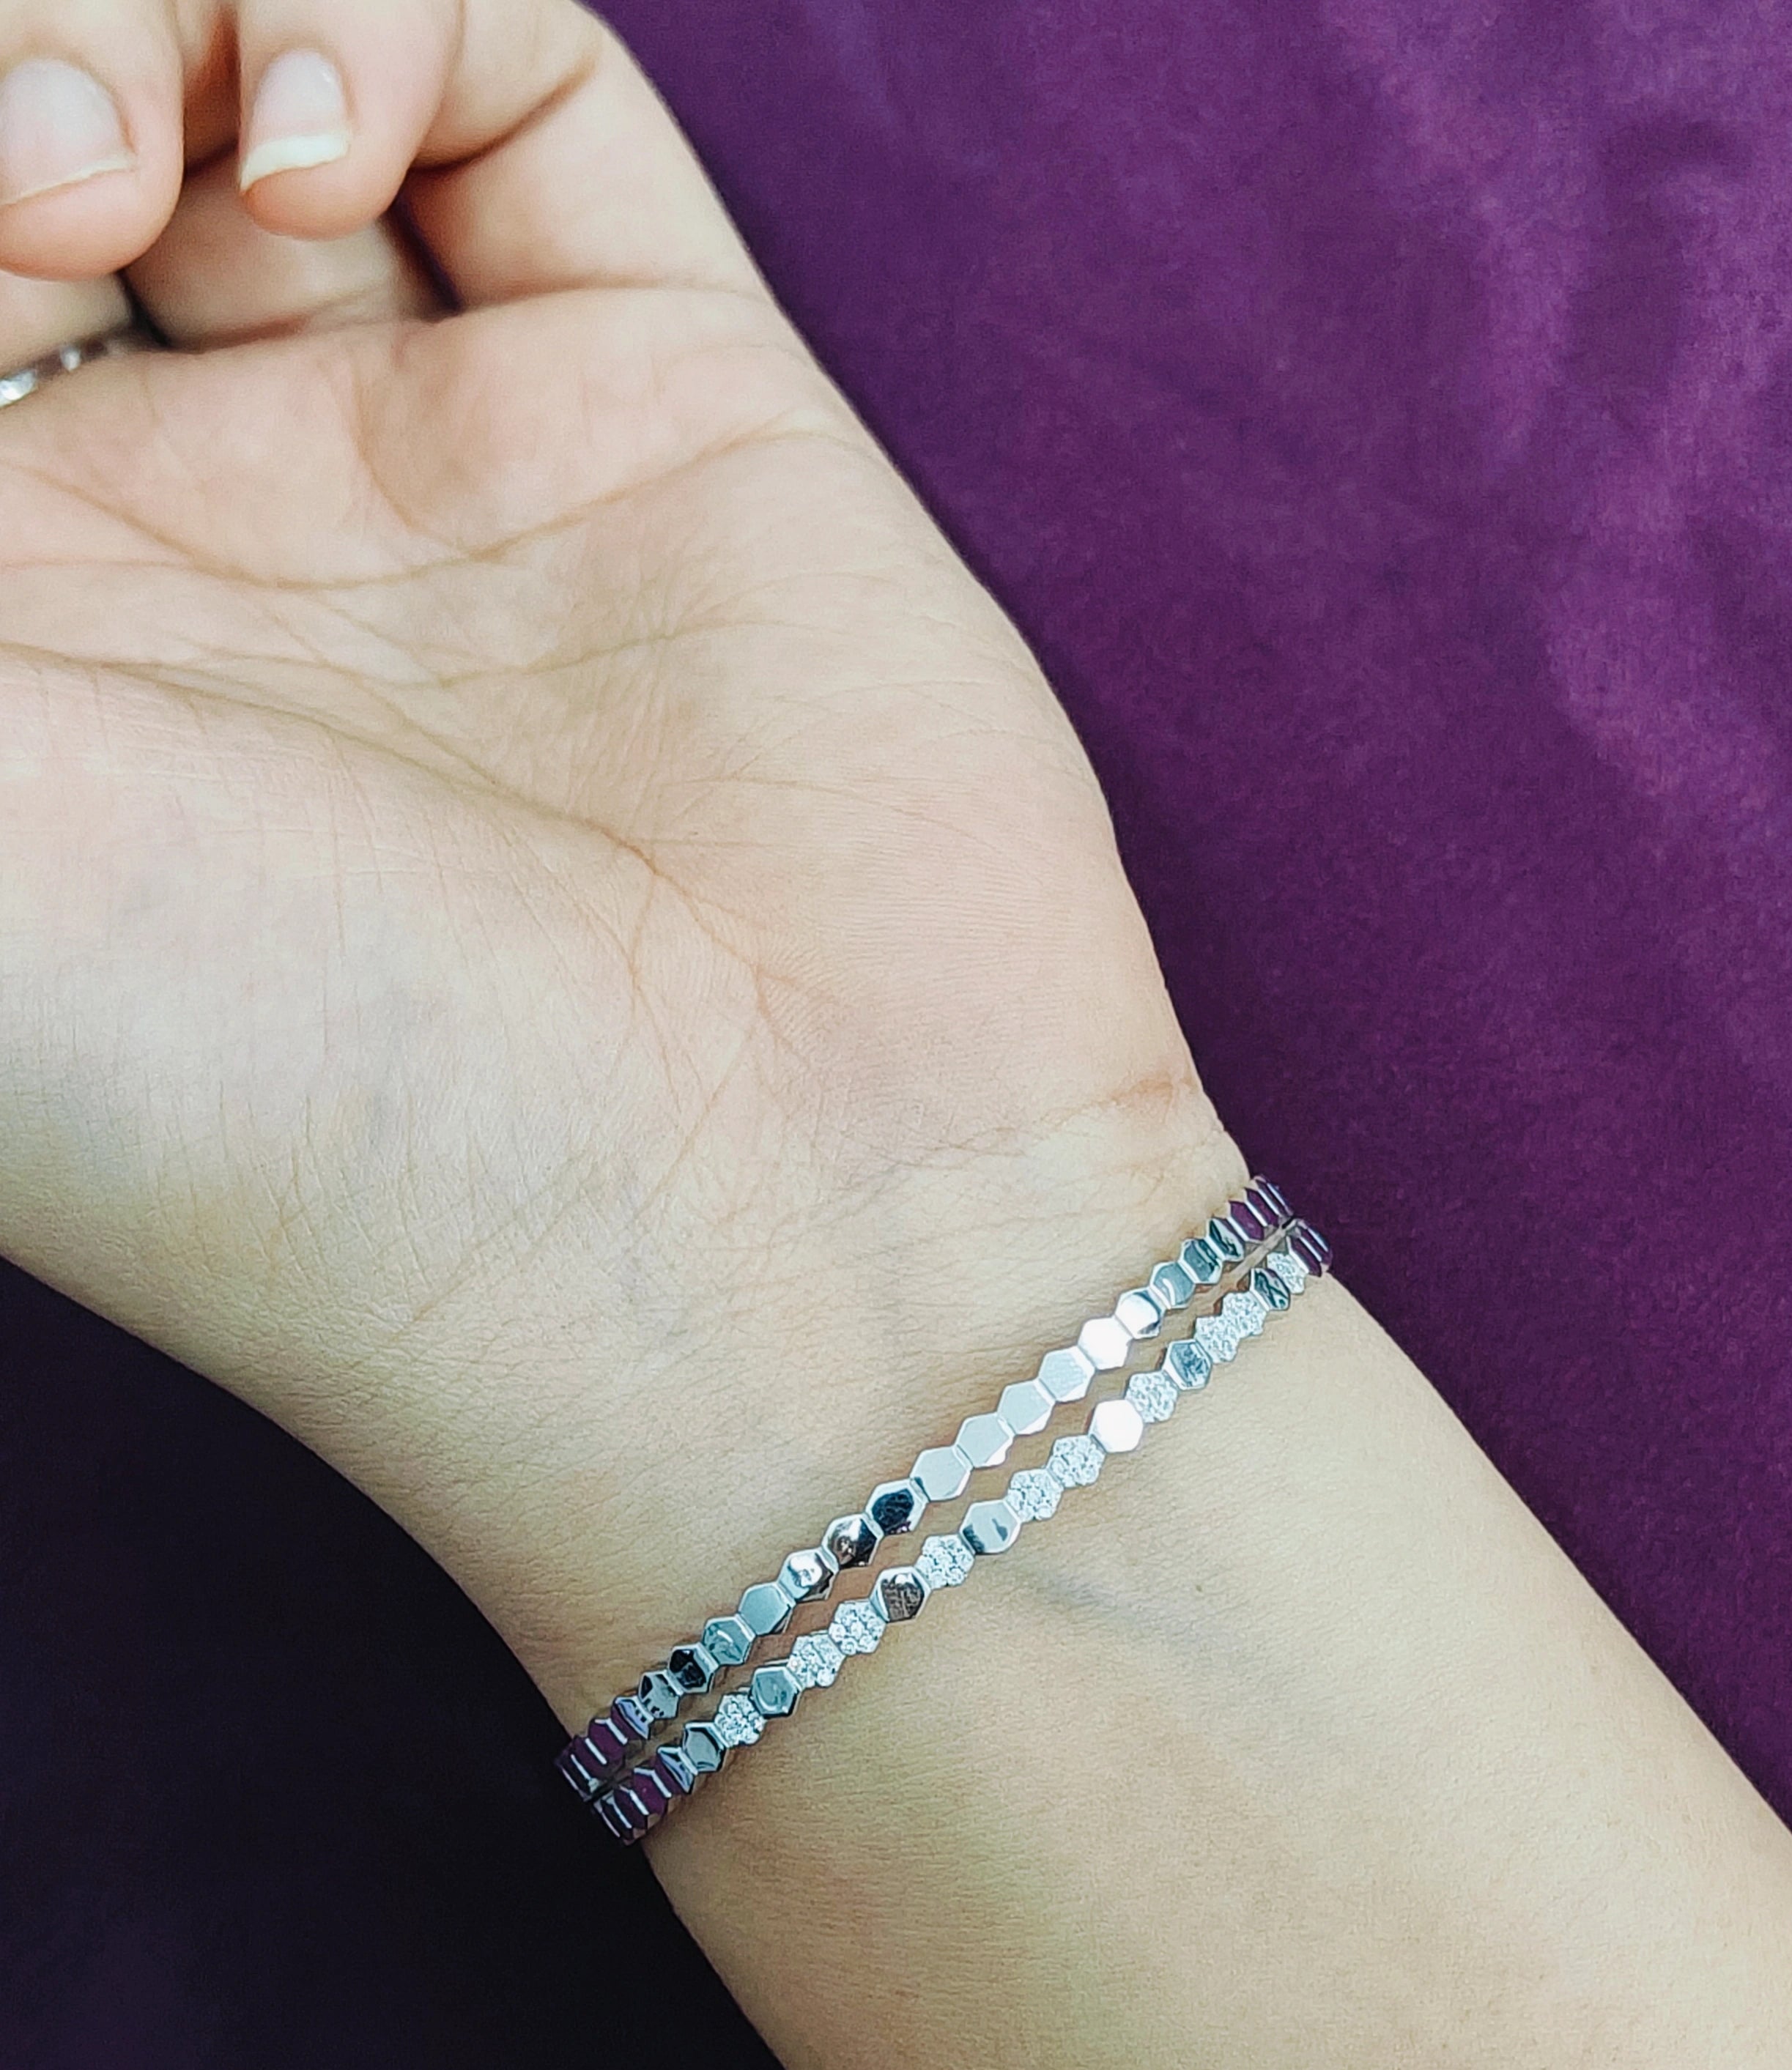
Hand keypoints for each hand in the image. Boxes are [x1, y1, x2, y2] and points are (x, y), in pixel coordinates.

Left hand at [0, 0, 1229, 1687]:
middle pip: (22, 135)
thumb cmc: (259, 1115)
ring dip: (144, 8)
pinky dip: (395, 13)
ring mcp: (432, 464)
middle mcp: (183, 546)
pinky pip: (523, 82)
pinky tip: (318, 158)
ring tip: (132, 166)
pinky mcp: (669, 407)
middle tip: (6, 198)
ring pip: (240, 62)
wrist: (741, 1247)